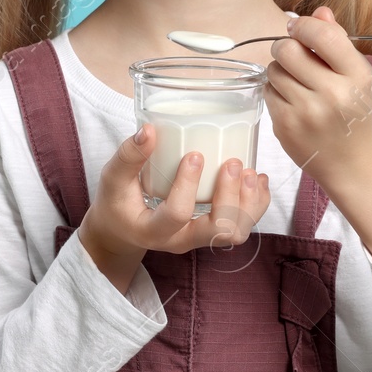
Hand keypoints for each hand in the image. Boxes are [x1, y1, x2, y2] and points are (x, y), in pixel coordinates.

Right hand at [79, 124, 270, 292]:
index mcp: (153, 231)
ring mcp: (199, 239)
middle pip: (218, 231)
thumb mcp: (113, 179)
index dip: (189, 185)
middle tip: (232, 164)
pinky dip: (256, 203)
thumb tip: (149, 130)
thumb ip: (128, 155)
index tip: (194, 155)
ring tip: (249, 172)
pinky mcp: (211, 231)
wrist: (122, 229)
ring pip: (236, 232)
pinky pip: (242, 225)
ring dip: (248, 203)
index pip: (178, 214)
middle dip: (231, 197)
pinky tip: (258, 179)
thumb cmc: (117, 202)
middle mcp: (181, 240)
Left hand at [267, 6, 371, 185]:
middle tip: (292, 54)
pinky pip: (267, 92)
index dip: (303, 25)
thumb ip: (337, 41)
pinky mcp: (286, 127)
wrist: (352, 161)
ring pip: (274, 70)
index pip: (323, 35)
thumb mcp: (357, 75)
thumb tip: (319, 11)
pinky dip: (275, 91)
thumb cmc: (354, 112)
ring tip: (296, 81)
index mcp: (357, 77)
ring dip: (280, 69)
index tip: (297, 27)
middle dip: (285, 46)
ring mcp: (307, 113)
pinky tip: (291, 100)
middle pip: (288, 49)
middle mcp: (333, 94)